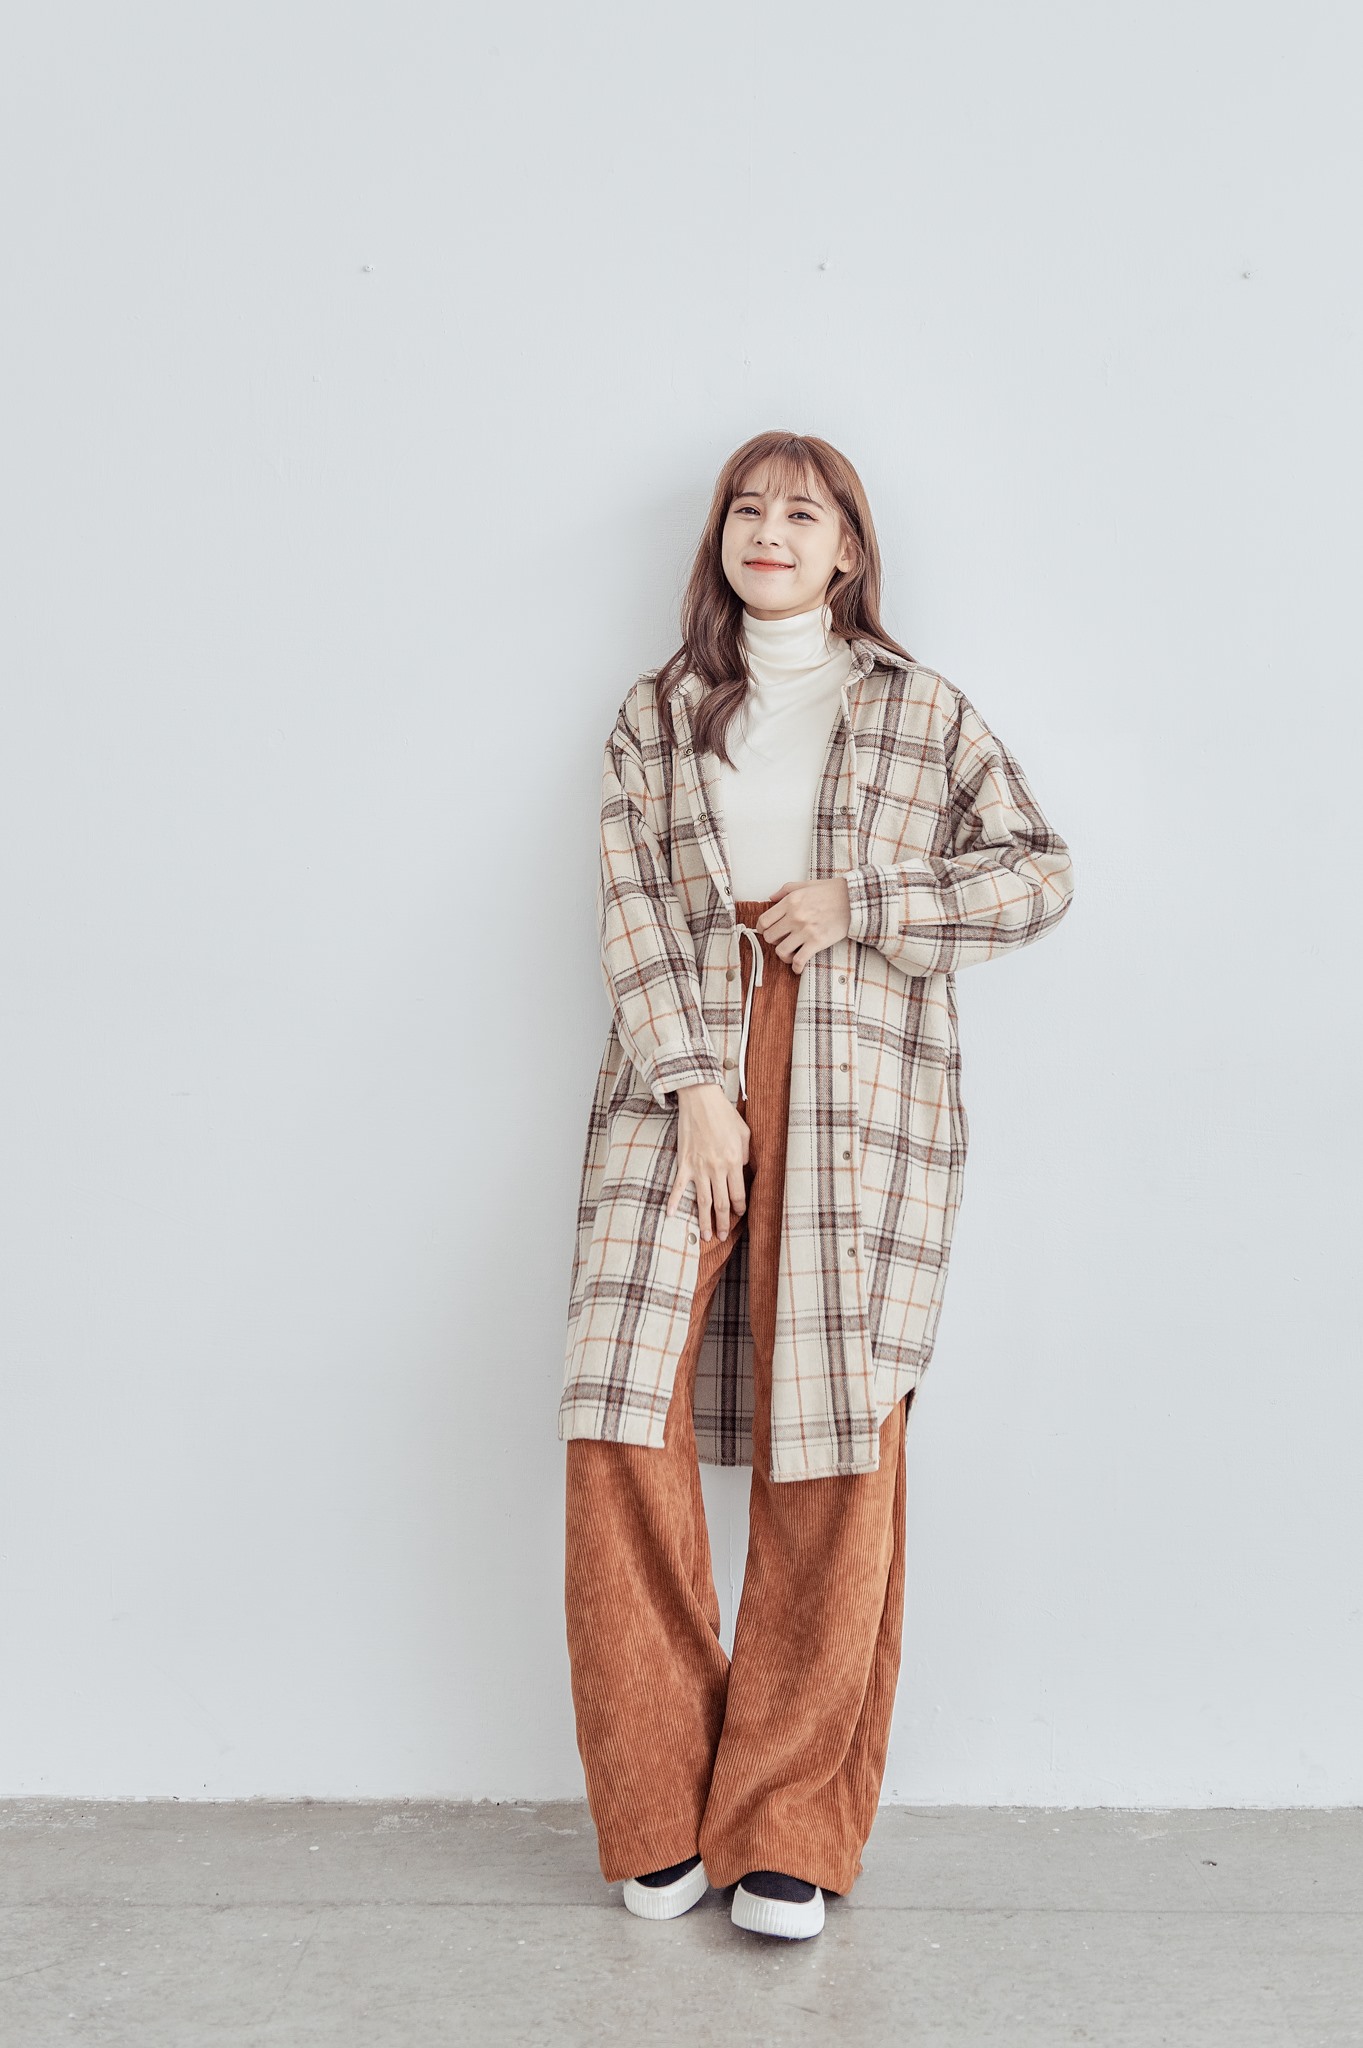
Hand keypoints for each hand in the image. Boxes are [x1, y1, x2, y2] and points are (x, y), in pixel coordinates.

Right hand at [666, 1083, 749, 1241]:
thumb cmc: (724, 1114)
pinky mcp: (684, 1163)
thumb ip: (745, 1154)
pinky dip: (674, 1202)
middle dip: (723, 1222)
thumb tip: (741, 1169)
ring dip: (704, 1221)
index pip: (738, 1194)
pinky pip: (679, 1187)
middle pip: (721, 1203)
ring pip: (702, 1201)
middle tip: (723, 1236)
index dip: (740, 1208)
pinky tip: (671, 1215)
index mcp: (733, 1162)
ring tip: (705, 1236)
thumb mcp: (744, 1133)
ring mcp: (699, 1168)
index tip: (739, 1215)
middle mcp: (717, 1168)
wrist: (700, 1099)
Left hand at [756, 877, 851, 972]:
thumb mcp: (805, 884)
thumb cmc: (832, 892)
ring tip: (790, 953)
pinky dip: (796, 967)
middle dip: (773, 941)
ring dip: (783, 955)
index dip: (762, 929)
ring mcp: (805, 931)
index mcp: (790, 902)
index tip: (767, 931)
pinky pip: (799, 960)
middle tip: (781, 940)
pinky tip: (798, 967)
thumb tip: (771, 898)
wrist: (854, 900)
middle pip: (769, 937)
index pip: (764, 921)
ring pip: (780, 951)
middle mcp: (795, 917)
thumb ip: (785, 890)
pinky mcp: (817, 942)